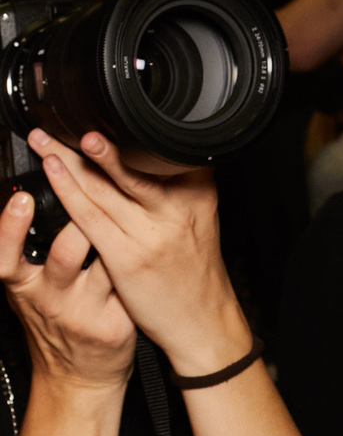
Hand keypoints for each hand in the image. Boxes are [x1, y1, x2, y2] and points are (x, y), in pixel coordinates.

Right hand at [0, 185, 133, 394]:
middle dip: (81, 219)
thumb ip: (30, 253)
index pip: (6, 255)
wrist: (78, 378)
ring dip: (116, 236)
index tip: (22, 199)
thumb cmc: (56, 322)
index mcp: (24, 287)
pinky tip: (146, 243)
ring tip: (124, 212)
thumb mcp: (31, 291)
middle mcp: (52, 300)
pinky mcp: (117, 323)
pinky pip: (130, 282)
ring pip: (106, 263)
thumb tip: (35, 196)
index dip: (10, 227)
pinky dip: (137, 260)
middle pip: (66, 252)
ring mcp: (86, 313)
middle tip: (91, 191)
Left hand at [27, 130, 249, 381]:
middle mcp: (176, 207)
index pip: (156, 153)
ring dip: (68, 159)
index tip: (99, 114)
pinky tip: (53, 172)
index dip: (124, 132)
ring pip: (102, 186)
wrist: (203, 321)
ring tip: (46, 138)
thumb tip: (144, 155)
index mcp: (197, 191)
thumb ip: (176, 188)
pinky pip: (89, 217)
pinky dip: (68, 191)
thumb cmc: (196, 272)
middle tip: (66, 119)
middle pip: (126, 165)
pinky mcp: (127, 257)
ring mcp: (151, 232)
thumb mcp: (199, 219)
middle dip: (90, 142)